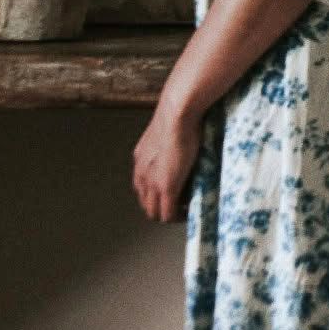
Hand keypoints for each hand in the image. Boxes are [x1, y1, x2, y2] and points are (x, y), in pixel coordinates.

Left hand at [132, 108, 201, 222]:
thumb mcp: (169, 132)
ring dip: (169, 214)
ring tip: (184, 210)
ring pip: (154, 212)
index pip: (143, 187)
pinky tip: (187, 213)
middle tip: (179, 206)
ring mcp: (152, 182)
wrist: (177, 111)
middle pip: (146, 203)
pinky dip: (177, 218)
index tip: (173, 195)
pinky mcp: (166, 186)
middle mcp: (141, 173)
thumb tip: (184, 143)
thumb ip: (171, 144)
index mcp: (141, 159)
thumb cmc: (178, 113)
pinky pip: (168, 214)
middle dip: (162, 208)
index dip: (157, 195)